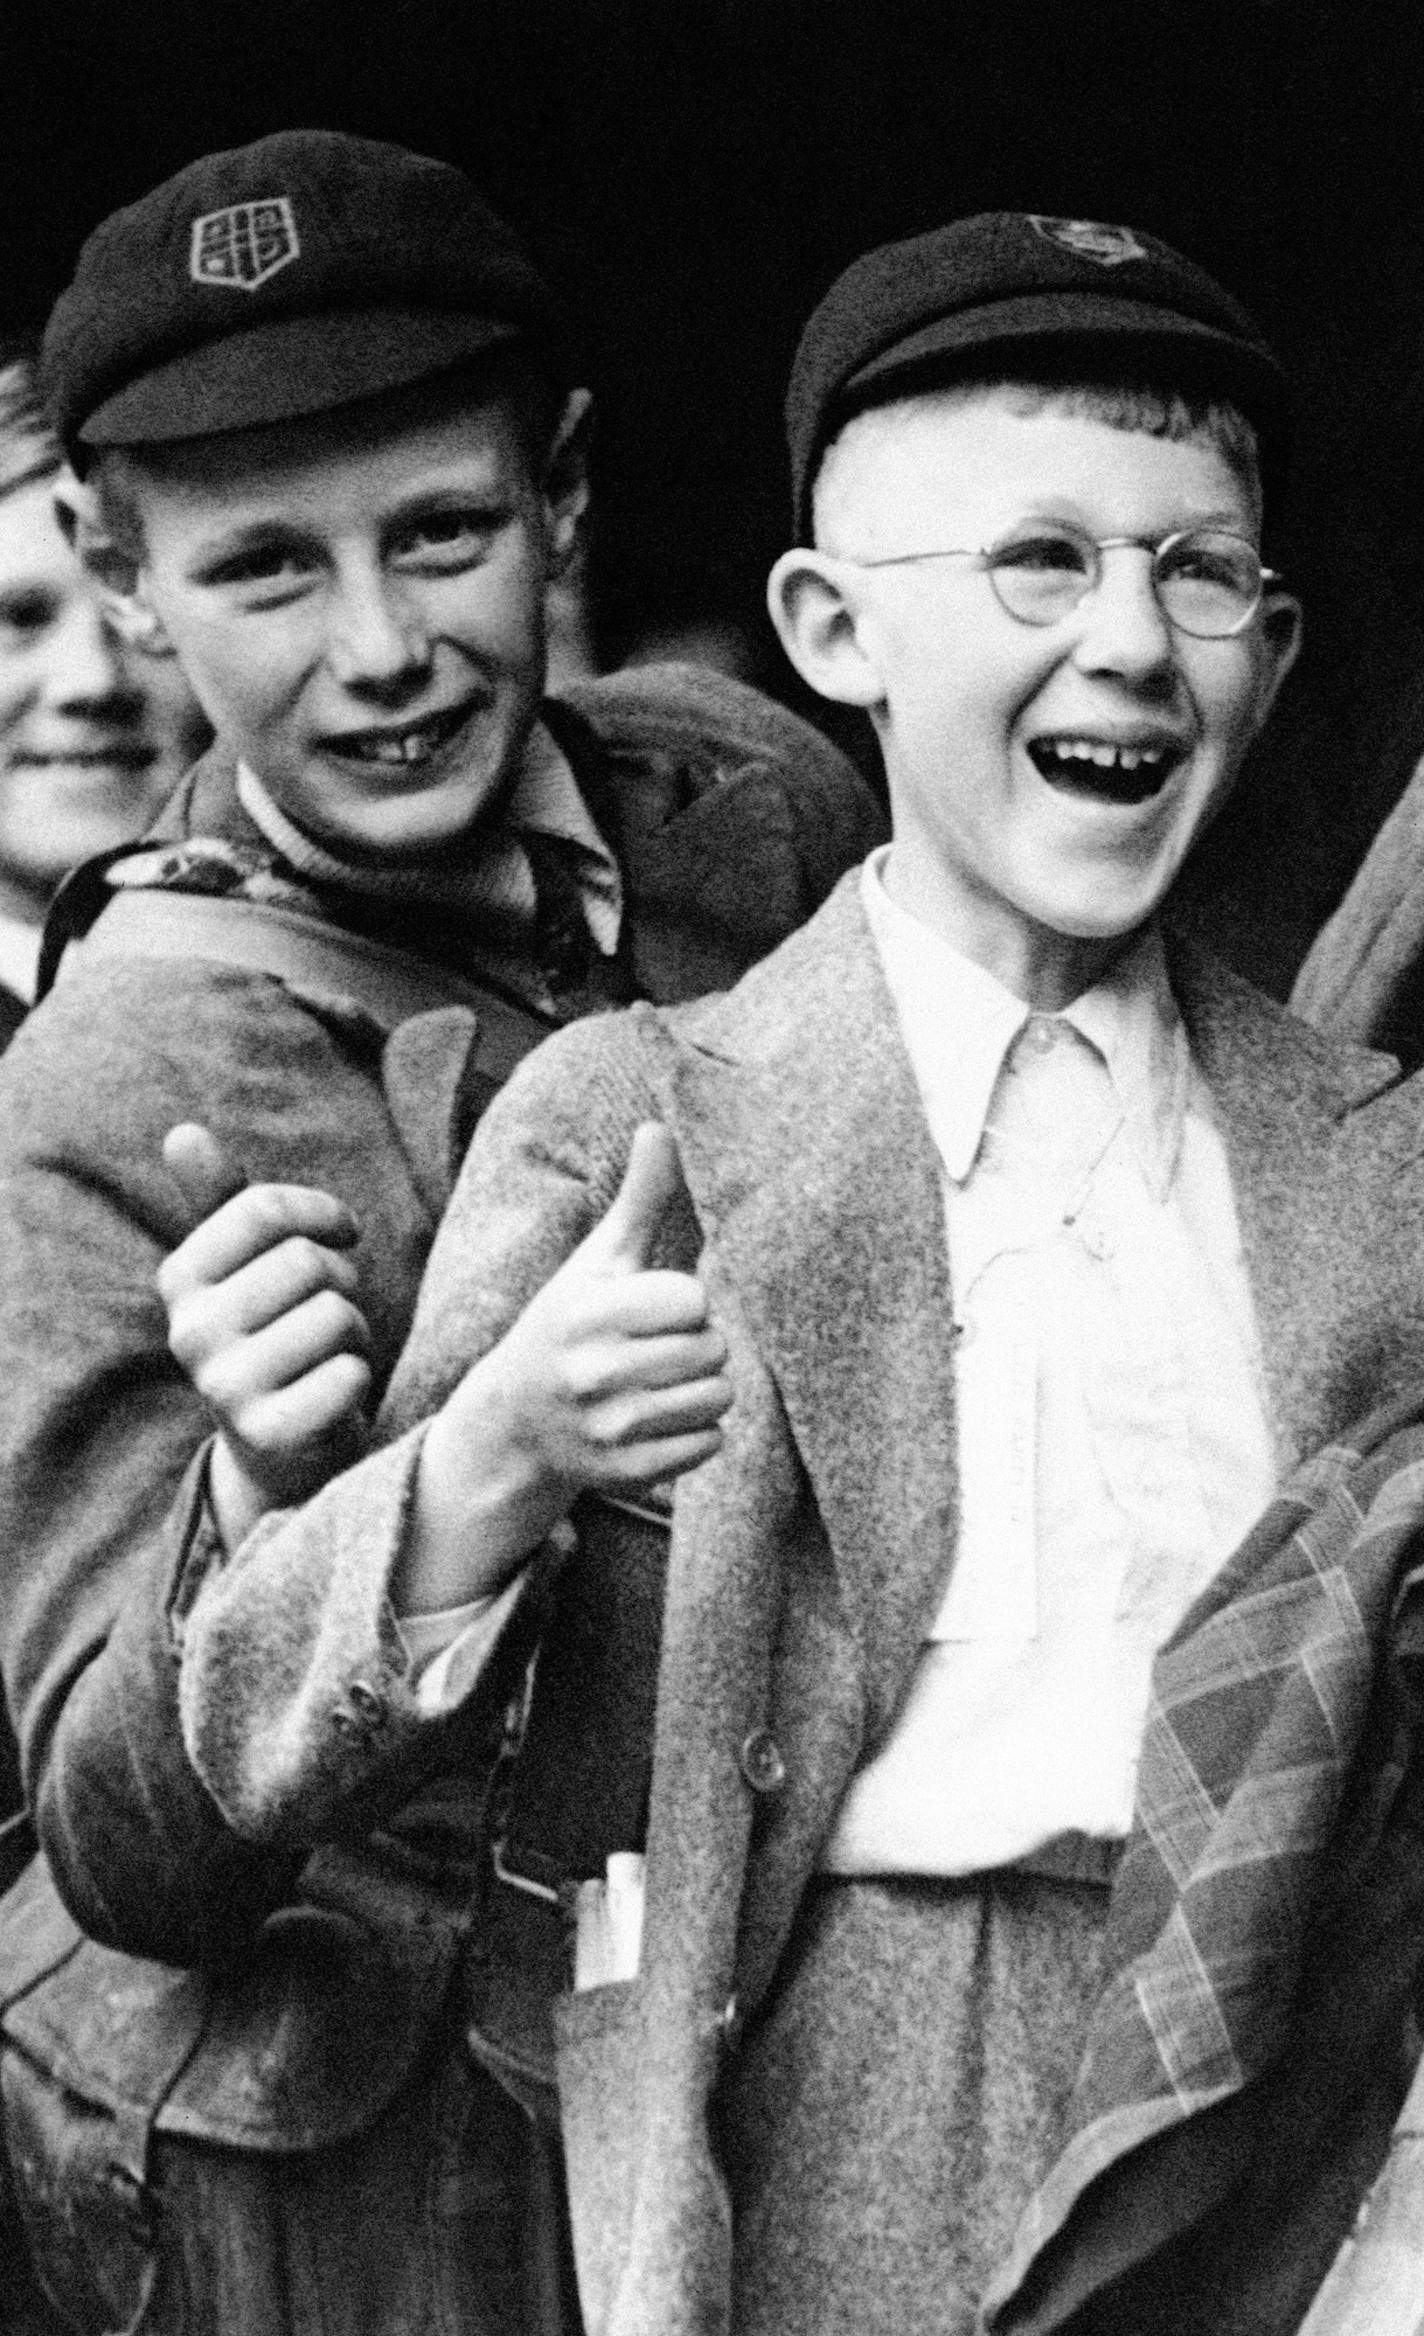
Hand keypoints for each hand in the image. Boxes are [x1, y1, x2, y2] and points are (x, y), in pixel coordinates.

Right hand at [159, 1123, 372, 1544]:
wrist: (277, 1444)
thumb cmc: (273, 1330)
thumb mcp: (244, 1264)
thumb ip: (222, 1199)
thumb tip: (183, 1131)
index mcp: (181, 1277)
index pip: (263, 1209)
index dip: (321, 1213)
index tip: (342, 1234)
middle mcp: (190, 1331)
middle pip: (307, 1263)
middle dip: (342, 1282)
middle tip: (329, 1312)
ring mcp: (224, 1386)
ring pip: (336, 1315)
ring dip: (354, 1332)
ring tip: (329, 1353)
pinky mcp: (266, 1433)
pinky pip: (347, 1376)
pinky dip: (357, 1377)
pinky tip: (334, 1391)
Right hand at [404, 1123, 728, 1610]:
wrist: (514, 1424)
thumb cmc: (569, 1325)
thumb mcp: (596, 1262)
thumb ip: (639, 1198)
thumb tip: (659, 1125)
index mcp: (588, 1312)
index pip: (694, 1300)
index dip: (686, 1302)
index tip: (656, 1308)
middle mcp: (594, 1373)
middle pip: (713, 1350)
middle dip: (700, 1345)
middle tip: (661, 1348)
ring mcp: (609, 1428)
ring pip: (719, 1398)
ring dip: (705, 1388)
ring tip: (665, 1380)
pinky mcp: (625, 1473)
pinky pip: (709, 1445)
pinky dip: (697, 1433)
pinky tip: (660, 1418)